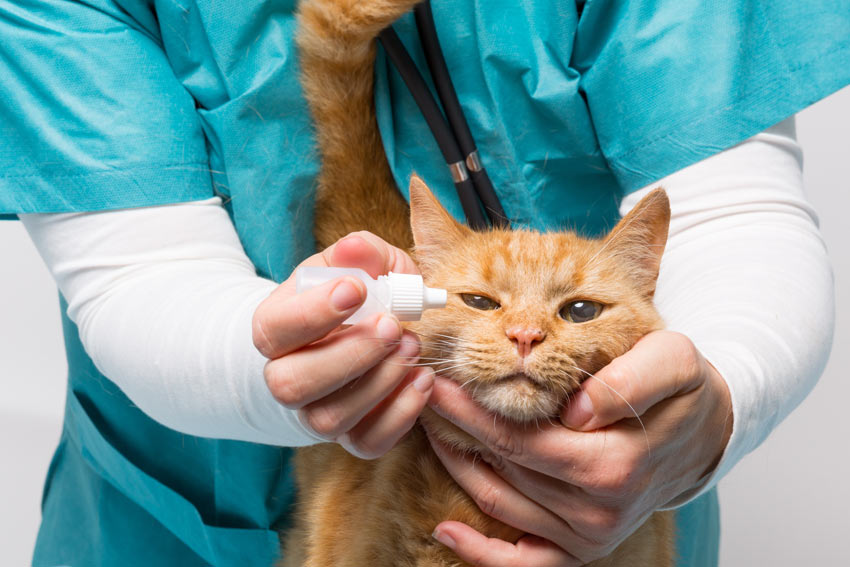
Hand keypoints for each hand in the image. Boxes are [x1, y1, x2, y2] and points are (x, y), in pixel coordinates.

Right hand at [253, 231, 434, 458]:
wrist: (351, 341)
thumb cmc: (353, 297)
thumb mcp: (356, 266)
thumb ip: (360, 253)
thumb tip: (357, 247)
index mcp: (275, 328)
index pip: (273, 328)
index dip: (312, 313)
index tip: (355, 289)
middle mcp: (285, 377)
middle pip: (292, 383)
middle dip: (348, 354)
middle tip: (392, 326)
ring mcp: (315, 413)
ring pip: (329, 418)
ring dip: (378, 383)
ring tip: (413, 347)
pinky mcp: (351, 437)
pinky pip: (367, 442)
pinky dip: (400, 414)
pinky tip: (423, 379)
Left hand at [425, 330, 732, 565]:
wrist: (702, 433)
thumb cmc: (682, 391)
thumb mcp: (673, 362)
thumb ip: (631, 381)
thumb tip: (579, 410)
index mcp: (616, 463)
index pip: (521, 437)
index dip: (473, 411)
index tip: (440, 379)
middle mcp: (598, 509)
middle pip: (503, 467)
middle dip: (456, 429)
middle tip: (422, 394)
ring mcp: (589, 534)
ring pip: (501, 502)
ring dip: (457, 467)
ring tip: (430, 428)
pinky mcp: (582, 549)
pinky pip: (522, 564)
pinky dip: (480, 552)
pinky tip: (446, 529)